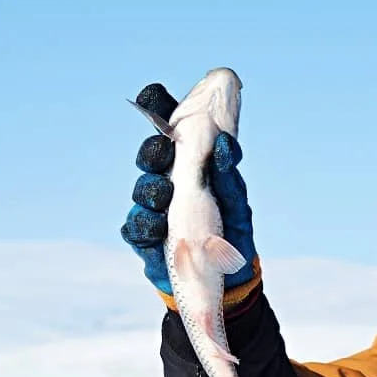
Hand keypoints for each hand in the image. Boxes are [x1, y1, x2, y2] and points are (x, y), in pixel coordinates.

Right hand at [120, 82, 261, 310]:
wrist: (230, 279)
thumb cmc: (232, 231)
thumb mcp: (238, 203)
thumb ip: (230, 176)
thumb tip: (225, 145)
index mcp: (187, 164)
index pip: (166, 128)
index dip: (155, 108)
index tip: (154, 97)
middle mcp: (165, 181)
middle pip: (149, 157)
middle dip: (153, 152)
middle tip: (164, 150)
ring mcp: (153, 210)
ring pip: (141, 192)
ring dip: (151, 190)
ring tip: (164, 194)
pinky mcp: (146, 241)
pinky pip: (137, 229)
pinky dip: (146, 226)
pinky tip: (158, 226)